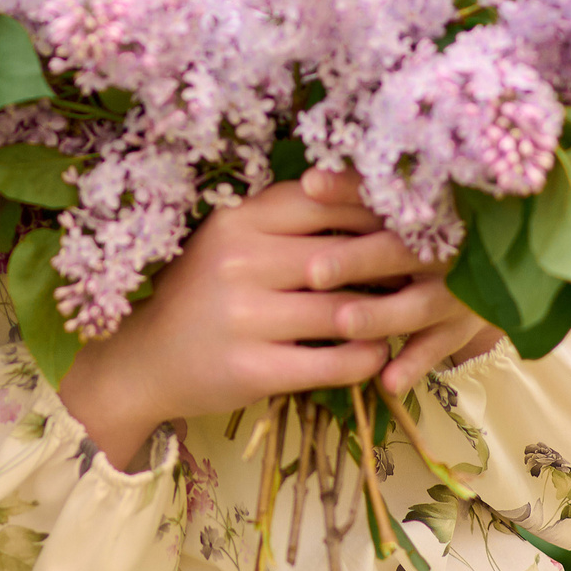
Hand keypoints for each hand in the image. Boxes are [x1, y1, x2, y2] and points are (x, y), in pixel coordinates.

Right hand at [56, 169, 448, 467]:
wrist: (143, 360)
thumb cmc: (199, 294)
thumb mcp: (228, 242)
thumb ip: (284, 220)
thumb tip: (369, 200)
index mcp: (235, 222)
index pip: (321, 202)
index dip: (371, 210)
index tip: (408, 218)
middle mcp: (238, 262)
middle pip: (342, 256)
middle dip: (390, 264)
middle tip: (427, 268)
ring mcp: (244, 318)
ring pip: (345, 310)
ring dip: (386, 315)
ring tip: (409, 312)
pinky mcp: (252, 370)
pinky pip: (332, 362)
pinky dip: (365, 358)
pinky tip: (377, 354)